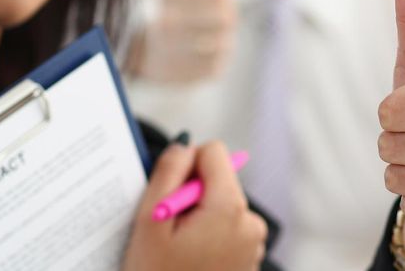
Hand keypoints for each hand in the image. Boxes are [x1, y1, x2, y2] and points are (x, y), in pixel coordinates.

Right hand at [123, 142, 266, 270]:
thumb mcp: (151, 220)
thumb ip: (168, 171)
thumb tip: (185, 145)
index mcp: (230, 208)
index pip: (214, 152)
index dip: (186, 167)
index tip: (170, 197)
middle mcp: (250, 222)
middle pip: (218, 181)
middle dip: (191, 196)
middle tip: (169, 232)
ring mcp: (253, 244)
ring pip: (220, 206)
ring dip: (198, 219)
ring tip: (178, 252)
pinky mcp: (248, 259)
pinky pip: (226, 230)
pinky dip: (207, 237)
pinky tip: (190, 262)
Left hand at [137, 0, 235, 82]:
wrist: (176, 42)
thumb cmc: (180, 1)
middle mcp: (228, 18)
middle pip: (201, 17)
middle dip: (176, 17)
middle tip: (155, 19)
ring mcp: (224, 45)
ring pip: (198, 43)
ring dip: (174, 40)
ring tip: (157, 36)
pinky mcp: (214, 69)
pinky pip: (196, 66)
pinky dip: (178, 61)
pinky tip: (166, 54)